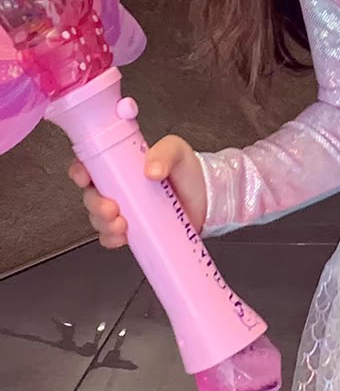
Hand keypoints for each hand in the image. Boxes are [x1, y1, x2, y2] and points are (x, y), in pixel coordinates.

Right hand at [67, 135, 206, 248]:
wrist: (208, 198)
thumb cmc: (189, 171)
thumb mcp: (178, 151)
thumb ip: (165, 153)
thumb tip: (152, 170)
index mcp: (123, 164)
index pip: (91, 164)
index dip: (80, 170)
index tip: (84, 176)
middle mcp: (119, 186)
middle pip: (91, 195)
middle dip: (94, 204)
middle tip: (110, 208)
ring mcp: (125, 208)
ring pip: (98, 218)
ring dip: (102, 223)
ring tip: (121, 224)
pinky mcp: (133, 228)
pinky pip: (111, 237)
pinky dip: (112, 239)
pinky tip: (122, 236)